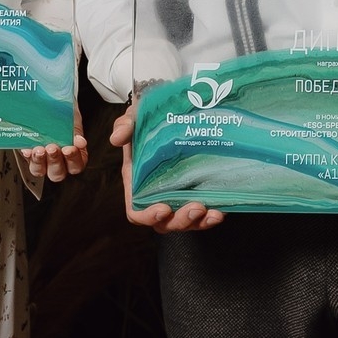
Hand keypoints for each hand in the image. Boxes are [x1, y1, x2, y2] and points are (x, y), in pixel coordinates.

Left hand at [20, 118, 89, 186]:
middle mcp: (58, 162)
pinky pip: (27, 161)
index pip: (76, 165)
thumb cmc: (65, 116)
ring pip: (40, 171)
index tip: (70, 148)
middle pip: (58, 173)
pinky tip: (27, 149)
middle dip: (54, 161)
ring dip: (39, 161)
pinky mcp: (30, 155)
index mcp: (74, 156)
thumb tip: (79, 141)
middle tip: (52, 148)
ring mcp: (42, 160)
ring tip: (39, 149)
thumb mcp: (74, 120)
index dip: (73, 159)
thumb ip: (76, 131)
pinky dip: (27, 155)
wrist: (51, 106)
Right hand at [109, 105, 223, 231]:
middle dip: (181, 221)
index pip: (137, 212)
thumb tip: (116, 139)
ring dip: (199, 223)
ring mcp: (177, 198)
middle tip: (196, 207)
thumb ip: (124, 126)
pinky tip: (221, 210)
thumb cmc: (149, 122)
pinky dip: (211, 218)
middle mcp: (156, 197)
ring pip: (185, 223)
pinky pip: (203, 216)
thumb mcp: (134, 119)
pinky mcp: (196, 195)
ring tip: (212, 212)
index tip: (163, 209)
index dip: (148, 216)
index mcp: (137, 185)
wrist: (172, 115)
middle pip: (165, 223)